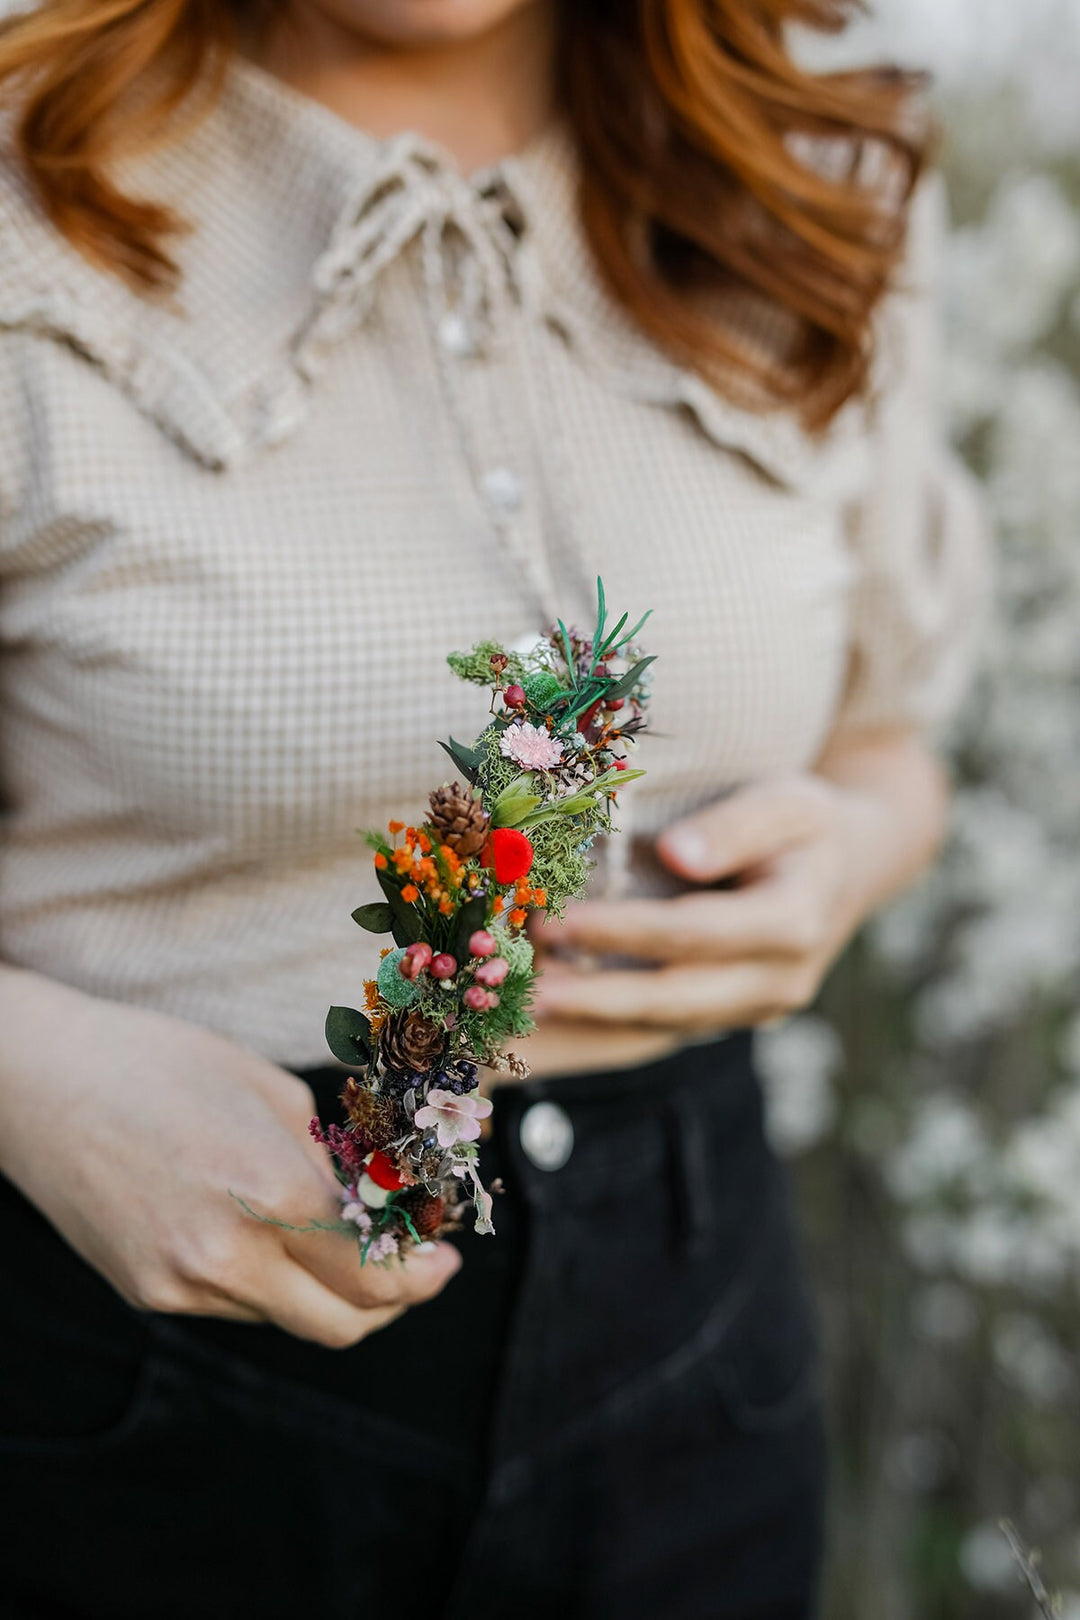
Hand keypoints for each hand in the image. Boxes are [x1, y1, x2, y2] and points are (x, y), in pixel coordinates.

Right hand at [0, 971, 460, 1347]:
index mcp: (272, 1194)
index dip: (422, 1274)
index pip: (375, 1273)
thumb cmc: (164, 1065)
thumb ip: (332, 1162)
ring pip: (290, 1318)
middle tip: (415, 1268)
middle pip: (343, 1324)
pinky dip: (272, 1281)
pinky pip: (236, 1306)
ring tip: (341, 1240)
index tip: (444, 1259)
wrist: (44, 1085)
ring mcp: (183, 1286)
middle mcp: (228, 1257)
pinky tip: (268, 1232)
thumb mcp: (273, 1093)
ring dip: (331, 1292)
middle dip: (393, 1302)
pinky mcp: (149, 1294)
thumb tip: (383, 1204)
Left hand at [532, 739, 946, 1035]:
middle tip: (527, 993)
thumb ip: (735, 827)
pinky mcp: (734, 1017)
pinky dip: (611, 1024)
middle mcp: (780, 980)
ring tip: (527, 1011)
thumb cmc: (807, 823)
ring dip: (596, 1022)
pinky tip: (557, 1014)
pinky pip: (667, 1028)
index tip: (563, 921)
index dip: (627, 932)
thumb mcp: (787, 801)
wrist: (853, 867)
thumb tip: (679, 855)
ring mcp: (759, 1008)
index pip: (695, 933)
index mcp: (794, 921)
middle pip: (677, 999)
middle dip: (598, 1000)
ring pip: (668, 1027)